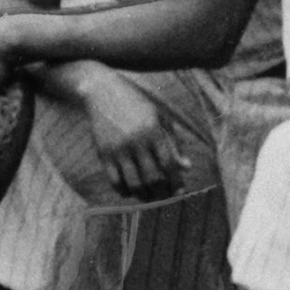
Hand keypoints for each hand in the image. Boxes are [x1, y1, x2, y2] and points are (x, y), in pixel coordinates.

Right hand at [77, 74, 185, 199]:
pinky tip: (131, 191)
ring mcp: (118, 149)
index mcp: (153, 131)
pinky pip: (115, 181)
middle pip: (152, 178)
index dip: (176, 181)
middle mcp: (136, 141)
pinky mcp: (103, 154)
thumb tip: (187, 167)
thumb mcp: (159, 116)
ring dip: (144, 196)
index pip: (169, 164)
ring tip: (150, 197)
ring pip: (134, 184)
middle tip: (165, 197)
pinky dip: (124, 191)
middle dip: (162, 193)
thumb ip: (174, 142)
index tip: (179, 190)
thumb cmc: (136, 104)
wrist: (102, 92)